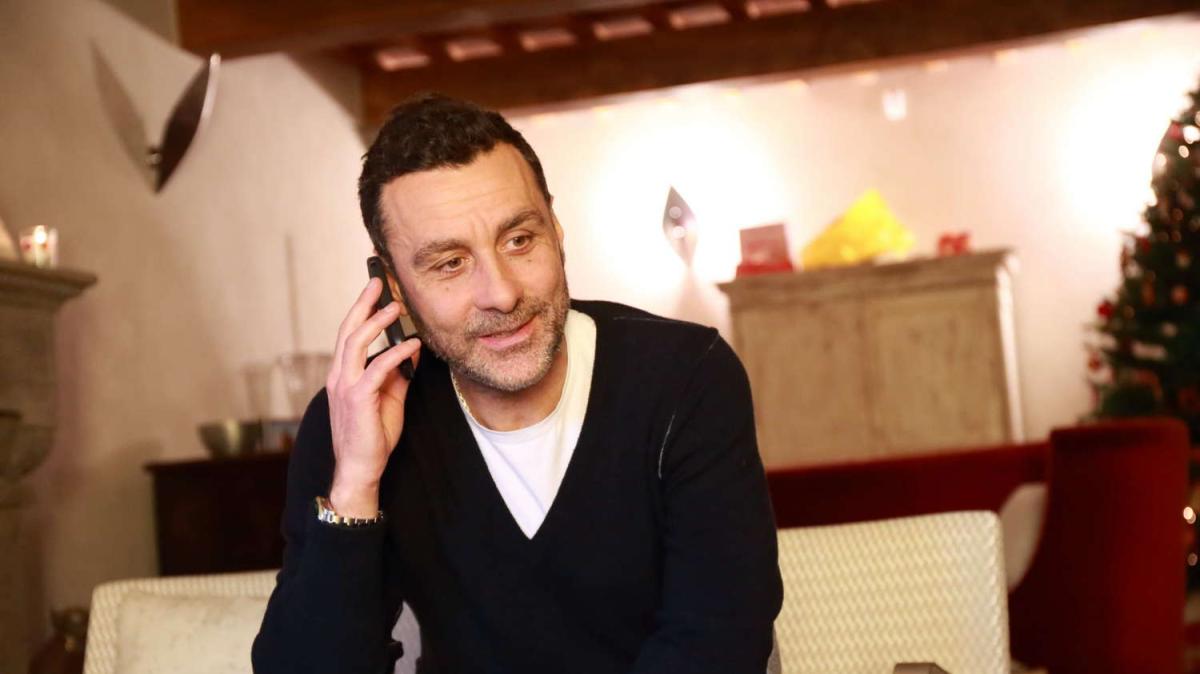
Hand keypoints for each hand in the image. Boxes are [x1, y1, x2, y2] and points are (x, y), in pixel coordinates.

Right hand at [325, 277, 420, 517]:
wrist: (360, 468)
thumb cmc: (373, 436)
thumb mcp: (390, 398)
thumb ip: (398, 373)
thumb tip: (413, 349)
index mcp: (343, 375)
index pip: (349, 335)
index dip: (360, 311)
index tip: (375, 291)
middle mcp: (339, 377)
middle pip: (348, 331)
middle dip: (363, 304)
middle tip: (378, 283)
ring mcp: (345, 387)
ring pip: (355, 344)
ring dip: (376, 322)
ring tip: (395, 307)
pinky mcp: (358, 400)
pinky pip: (377, 369)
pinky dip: (395, 354)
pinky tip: (412, 345)